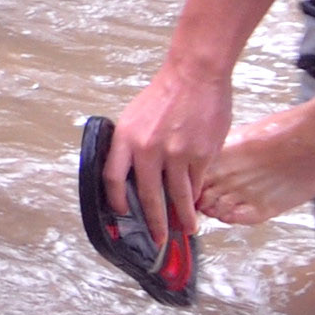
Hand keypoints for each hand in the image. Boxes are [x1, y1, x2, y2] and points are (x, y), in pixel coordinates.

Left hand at [107, 54, 232, 238]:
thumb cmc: (165, 94)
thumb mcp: (135, 117)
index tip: (123, 213)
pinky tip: (197, 204)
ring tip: (187, 229)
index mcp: (126, 138)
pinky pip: (196, 182)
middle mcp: (148, 148)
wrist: (195, 75)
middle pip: (148, 195)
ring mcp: (176, 153)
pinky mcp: (201, 154)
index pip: (113, 178)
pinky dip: (196, 196)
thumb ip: (132, 145)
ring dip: (182, 217)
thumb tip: (131, 172)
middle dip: (154, 222)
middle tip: (160, 239)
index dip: (116, 200)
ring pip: (178, 195)